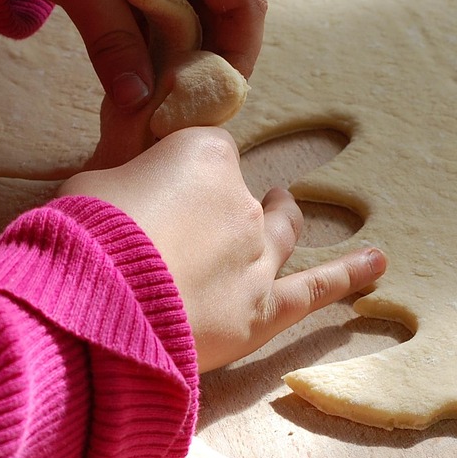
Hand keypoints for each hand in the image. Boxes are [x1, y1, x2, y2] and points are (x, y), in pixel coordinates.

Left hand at [10, 0, 266, 110]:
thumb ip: (112, 42)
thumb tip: (138, 102)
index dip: (240, 49)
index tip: (220, 95)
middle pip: (224, 13)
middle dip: (210, 62)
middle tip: (189, 109)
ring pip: (194, 21)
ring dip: (182, 60)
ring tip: (165, 103)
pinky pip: (164, 20)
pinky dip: (157, 51)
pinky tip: (143, 81)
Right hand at [58, 127, 387, 372]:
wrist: (96, 309)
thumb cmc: (81, 238)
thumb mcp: (90, 180)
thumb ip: (122, 164)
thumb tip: (125, 146)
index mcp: (201, 157)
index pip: (207, 151)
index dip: (183, 171)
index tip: (161, 187)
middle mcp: (240, 201)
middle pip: (242, 194)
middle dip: (224, 200)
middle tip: (206, 210)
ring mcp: (258, 257)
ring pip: (283, 230)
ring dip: (285, 217)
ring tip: (285, 207)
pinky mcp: (262, 311)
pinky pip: (314, 289)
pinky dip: (347, 276)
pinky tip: (375, 264)